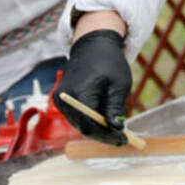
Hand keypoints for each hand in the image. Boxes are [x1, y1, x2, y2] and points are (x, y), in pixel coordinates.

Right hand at [55, 29, 132, 144]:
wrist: (92, 44)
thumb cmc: (108, 61)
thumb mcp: (118, 84)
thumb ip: (115, 107)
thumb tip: (116, 129)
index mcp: (79, 93)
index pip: (90, 126)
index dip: (107, 137)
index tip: (123, 140)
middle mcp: (65, 98)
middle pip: (83, 127)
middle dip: (103, 134)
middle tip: (122, 137)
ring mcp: (61, 98)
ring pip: (79, 123)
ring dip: (96, 127)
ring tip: (115, 125)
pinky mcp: (61, 98)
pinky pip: (76, 115)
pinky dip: (89, 119)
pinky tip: (103, 116)